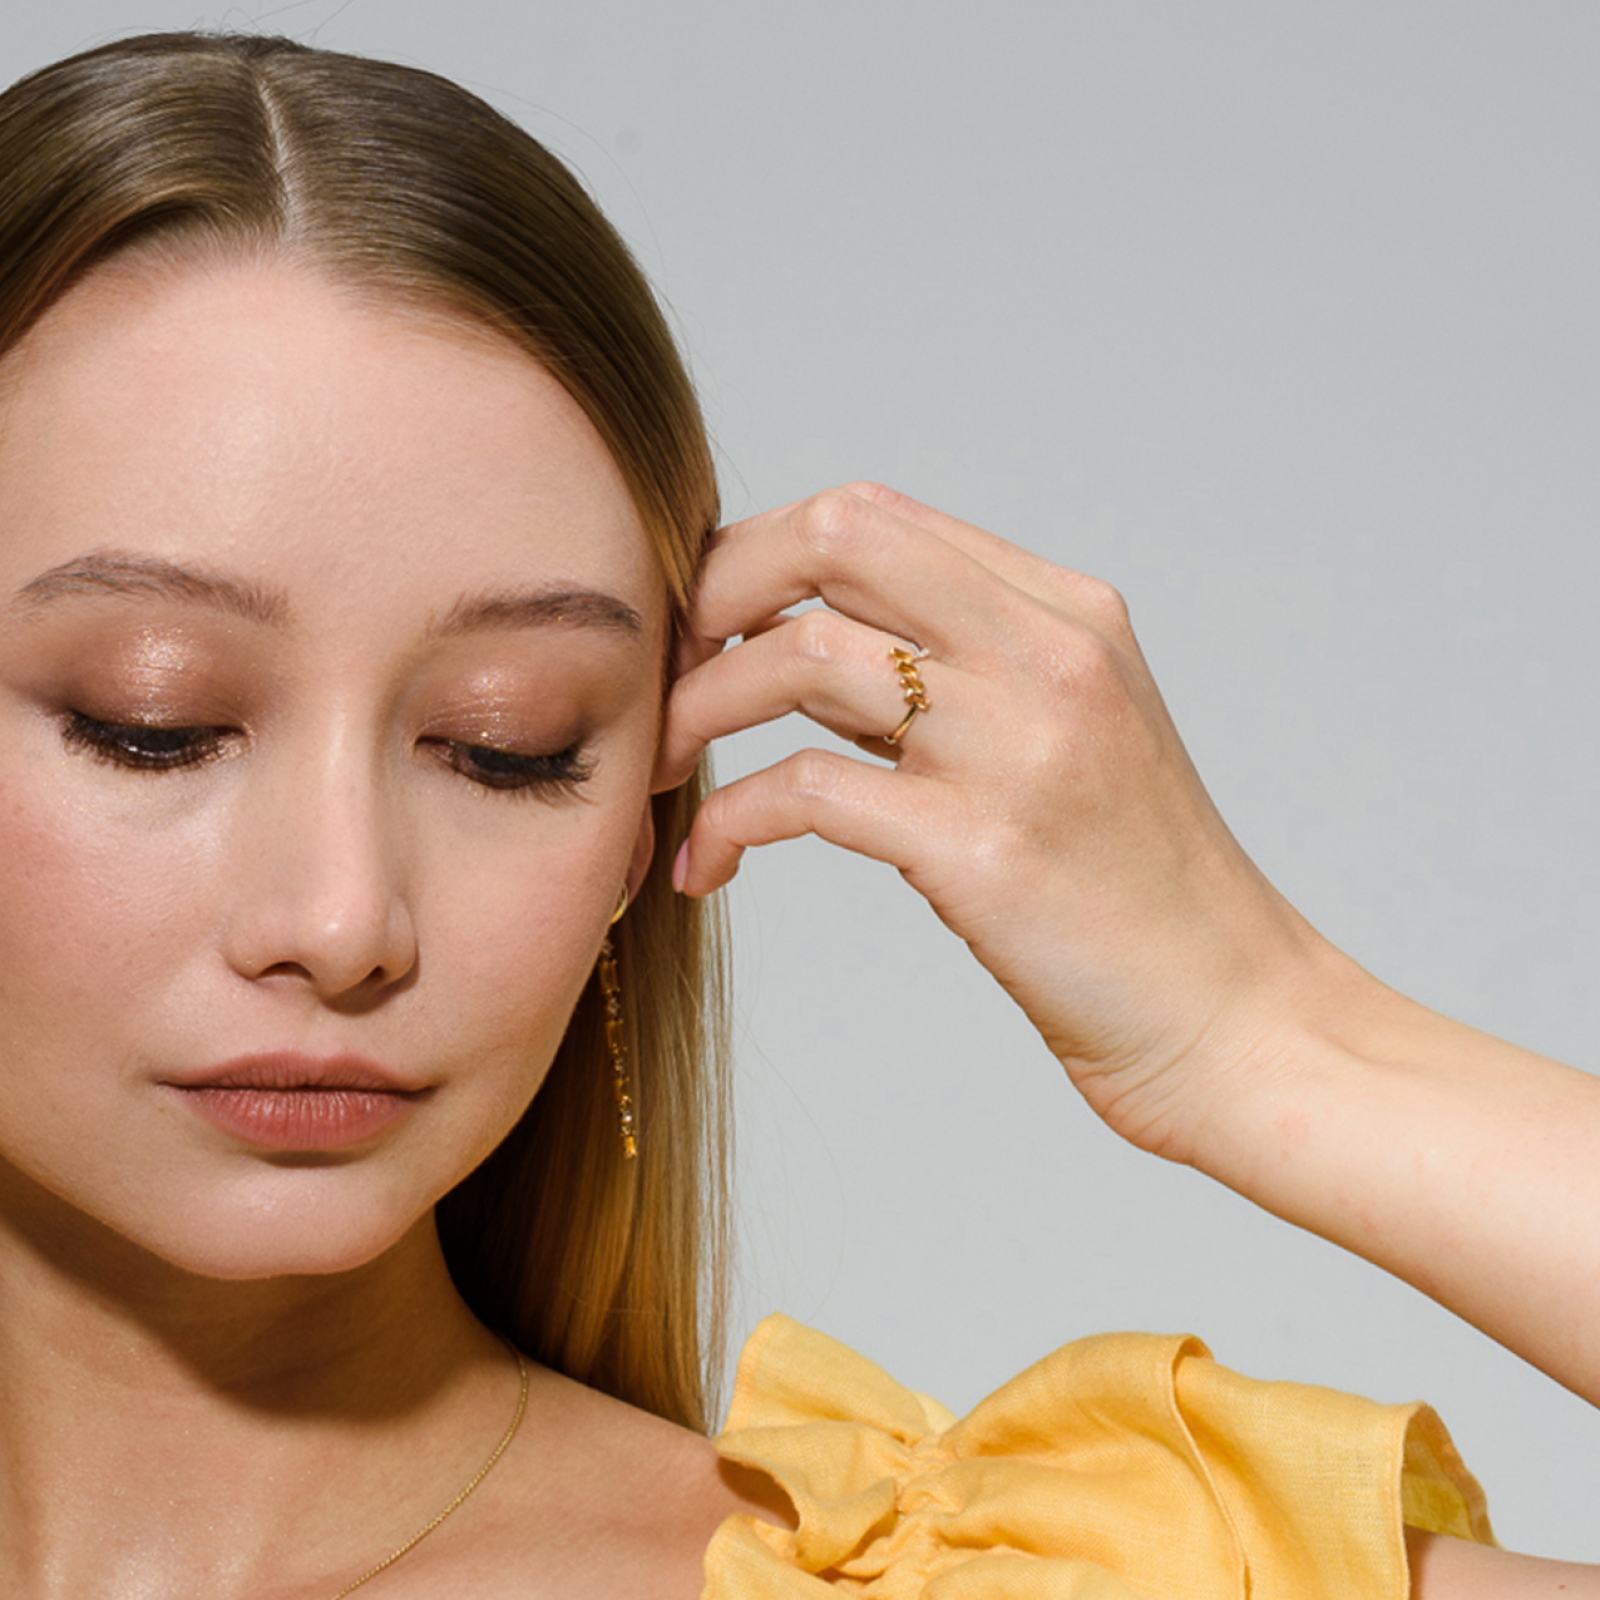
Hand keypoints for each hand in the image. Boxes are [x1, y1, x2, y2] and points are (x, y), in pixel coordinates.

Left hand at [655, 484, 1327, 1159]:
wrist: (1230, 1015)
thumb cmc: (1133, 887)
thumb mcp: (1069, 736)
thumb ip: (963, 672)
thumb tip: (807, 644)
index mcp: (1066, 611)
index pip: (872, 516)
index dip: (757, 554)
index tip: (706, 623)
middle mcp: (1048, 653)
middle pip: (831, 538)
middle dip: (713, 590)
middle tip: (665, 671)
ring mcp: (1020, 745)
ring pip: (802, 657)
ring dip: (699, 710)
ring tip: (662, 770)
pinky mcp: (984, 849)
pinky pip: (805, 791)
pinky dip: (729, 820)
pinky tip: (707, 865)